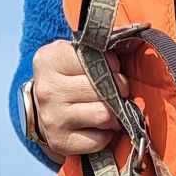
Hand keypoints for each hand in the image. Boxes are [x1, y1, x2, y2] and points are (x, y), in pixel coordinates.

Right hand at [30, 40, 127, 156]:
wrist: (40, 111)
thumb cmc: (65, 79)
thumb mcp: (73, 55)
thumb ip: (97, 48)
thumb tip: (135, 33)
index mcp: (49, 60)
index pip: (94, 59)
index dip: (112, 64)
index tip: (113, 68)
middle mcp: (48, 89)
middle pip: (102, 89)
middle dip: (118, 90)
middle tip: (118, 91)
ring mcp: (52, 118)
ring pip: (104, 115)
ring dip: (114, 114)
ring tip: (110, 110)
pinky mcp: (61, 142)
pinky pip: (99, 140)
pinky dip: (105, 135)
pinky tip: (98, 128)